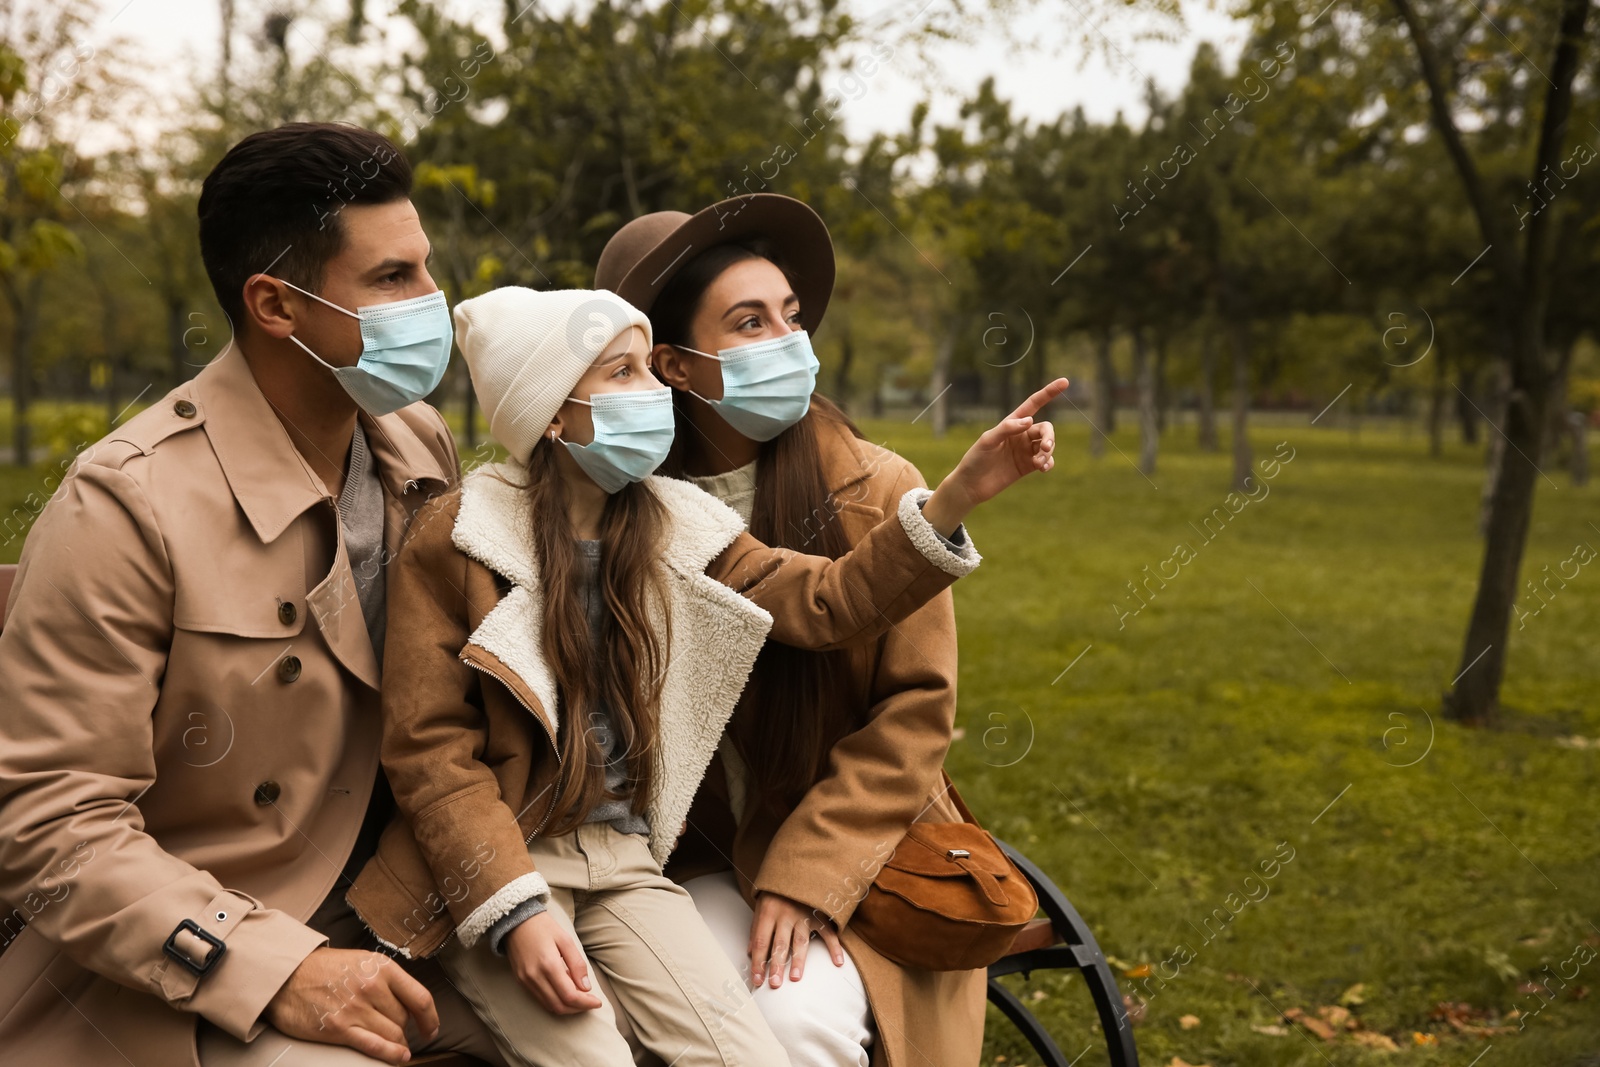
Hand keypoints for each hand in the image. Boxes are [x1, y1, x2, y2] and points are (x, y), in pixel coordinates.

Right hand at [265, 946, 438, 1064]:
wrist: (287, 975)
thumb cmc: (325, 968)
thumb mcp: (363, 961)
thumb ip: (386, 978)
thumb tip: (409, 1001)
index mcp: (382, 967)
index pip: (420, 997)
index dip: (431, 1017)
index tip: (432, 1028)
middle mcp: (372, 987)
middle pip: (404, 1018)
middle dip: (405, 1029)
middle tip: (400, 1032)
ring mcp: (356, 1008)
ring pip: (393, 1034)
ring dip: (399, 1043)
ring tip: (398, 1046)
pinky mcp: (340, 1028)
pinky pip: (375, 1045)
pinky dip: (391, 1054)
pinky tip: (400, 1057)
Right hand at [504, 910, 602, 1013]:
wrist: (516, 921)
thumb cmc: (543, 927)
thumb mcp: (565, 939)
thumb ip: (577, 964)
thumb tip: (586, 987)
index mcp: (549, 965)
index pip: (569, 995)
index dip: (585, 1003)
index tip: (597, 1002)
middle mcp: (535, 977)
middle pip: (559, 1005)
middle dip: (578, 1008)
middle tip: (590, 1002)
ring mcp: (526, 981)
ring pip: (549, 1006)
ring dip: (567, 1007)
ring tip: (580, 998)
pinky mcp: (521, 981)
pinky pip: (540, 999)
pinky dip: (555, 1001)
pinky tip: (564, 992)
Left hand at [748, 892, 844, 988]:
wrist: (798, 864)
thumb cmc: (776, 889)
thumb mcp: (760, 904)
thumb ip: (755, 928)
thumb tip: (750, 952)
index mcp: (768, 912)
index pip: (761, 942)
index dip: (758, 962)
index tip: (757, 980)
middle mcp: (785, 914)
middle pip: (779, 944)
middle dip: (776, 965)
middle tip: (774, 983)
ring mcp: (803, 914)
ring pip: (800, 941)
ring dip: (798, 960)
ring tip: (795, 977)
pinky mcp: (819, 913)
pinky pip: (827, 931)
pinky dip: (834, 947)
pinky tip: (838, 961)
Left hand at [922, 378, 1067, 536]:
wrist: (971, 485)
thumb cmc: (975, 459)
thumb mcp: (988, 440)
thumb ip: (1007, 429)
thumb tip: (1030, 420)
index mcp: (1012, 423)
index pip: (1034, 404)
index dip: (1049, 393)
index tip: (1065, 382)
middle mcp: (1021, 435)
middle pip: (1045, 429)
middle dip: (1050, 437)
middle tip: (1045, 448)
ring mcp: (1026, 451)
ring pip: (1048, 445)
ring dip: (1048, 452)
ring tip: (1039, 463)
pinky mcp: (1028, 466)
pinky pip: (1046, 461)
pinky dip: (1048, 463)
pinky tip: (1043, 468)